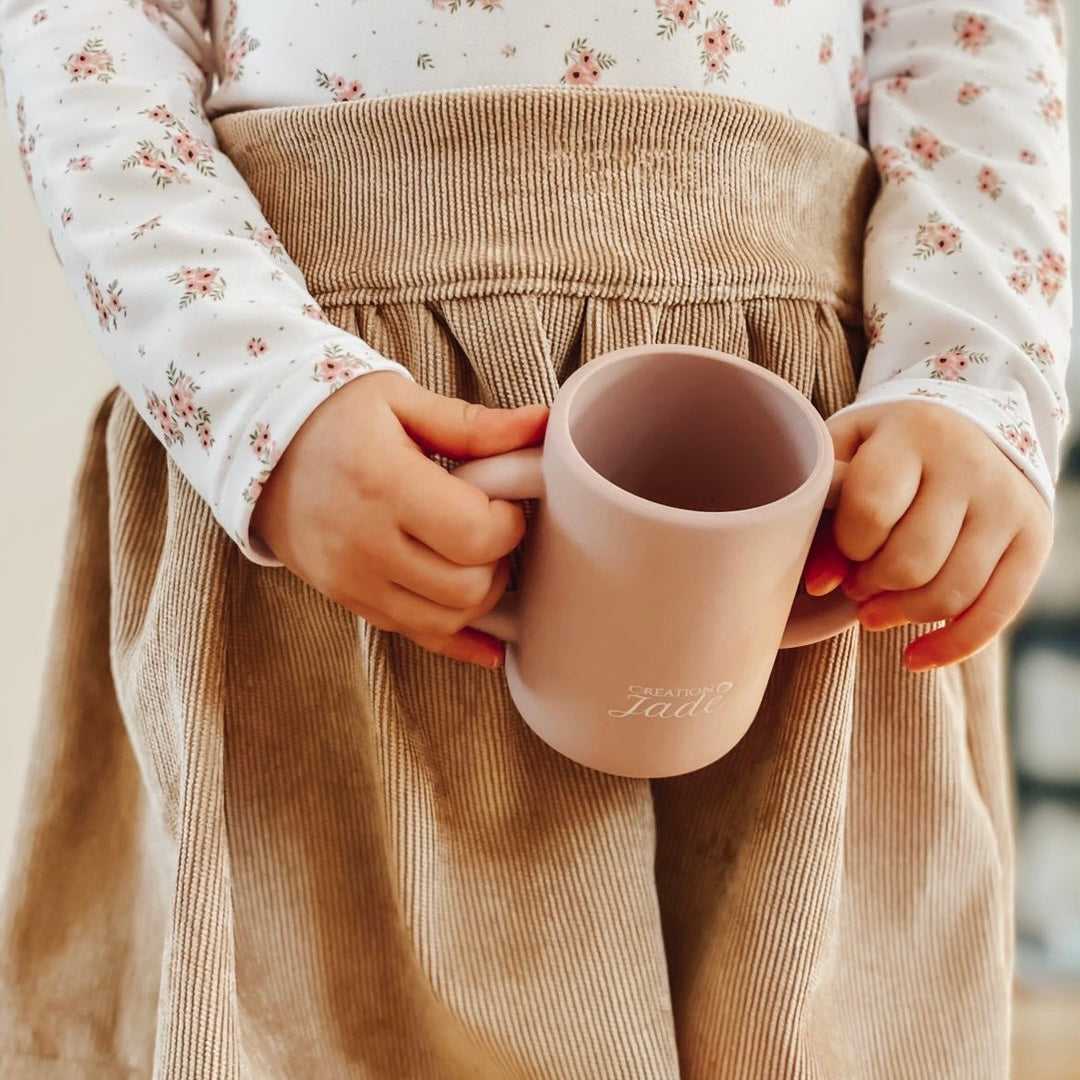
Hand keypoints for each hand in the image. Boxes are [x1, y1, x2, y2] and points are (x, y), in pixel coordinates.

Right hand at [251, 370, 549, 668]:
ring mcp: (354, 580)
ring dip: (480, 595)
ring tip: (476, 557)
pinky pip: (418, 637)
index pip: (475, 535)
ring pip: (448, 619)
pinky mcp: (349, 600)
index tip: (503, 502)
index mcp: (384, 483)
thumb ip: (474, 425)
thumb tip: (541, 426)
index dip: (508, 523)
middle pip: (468, 586)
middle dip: (499, 560)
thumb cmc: (333, 418)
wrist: (258, 449)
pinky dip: (459, 637)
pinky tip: (487, 638)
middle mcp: (365, 542)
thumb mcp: (400, 401)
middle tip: (493, 529)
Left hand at [802, 400, 1052, 671]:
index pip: (871, 512)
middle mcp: (969, 464)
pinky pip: (996, 612)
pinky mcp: (1035, 536)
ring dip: (902, 614)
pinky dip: (951, 646)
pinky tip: (914, 658)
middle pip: (911, 561)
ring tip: (875, 608)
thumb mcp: (845, 454)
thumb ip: (823, 506)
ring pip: (951, 592)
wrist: (965, 426)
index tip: (835, 554)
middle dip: (870, 586)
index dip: (844, 548)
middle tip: (856, 583)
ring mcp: (1008, 502)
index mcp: (914, 433)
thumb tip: (819, 583)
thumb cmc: (885, 448)